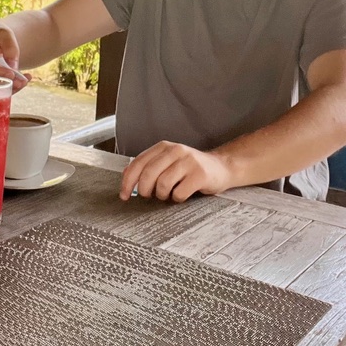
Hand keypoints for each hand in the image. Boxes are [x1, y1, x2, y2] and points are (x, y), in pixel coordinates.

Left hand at [119, 142, 234, 202]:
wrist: (221, 168)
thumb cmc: (190, 168)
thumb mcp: (167, 162)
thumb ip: (149, 167)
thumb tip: (126, 180)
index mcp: (164, 147)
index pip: (138, 163)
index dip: (128, 181)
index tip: (124, 195)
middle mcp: (176, 150)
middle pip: (148, 174)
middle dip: (145, 190)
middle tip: (149, 196)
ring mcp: (189, 161)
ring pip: (163, 185)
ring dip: (163, 195)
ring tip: (169, 193)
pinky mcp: (200, 174)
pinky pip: (179, 193)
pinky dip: (177, 198)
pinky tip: (182, 194)